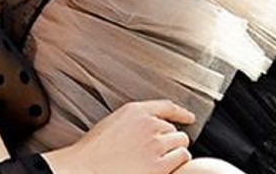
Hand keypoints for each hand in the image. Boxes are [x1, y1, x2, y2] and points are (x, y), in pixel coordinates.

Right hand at [42, 100, 194, 173]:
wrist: (86, 167)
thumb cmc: (94, 150)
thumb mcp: (114, 122)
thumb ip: (136, 121)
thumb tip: (157, 127)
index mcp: (134, 111)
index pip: (166, 107)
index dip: (180, 113)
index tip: (189, 117)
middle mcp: (147, 125)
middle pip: (175, 129)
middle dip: (170, 140)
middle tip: (158, 151)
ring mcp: (154, 145)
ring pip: (182, 144)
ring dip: (175, 152)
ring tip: (160, 160)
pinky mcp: (159, 166)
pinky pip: (182, 158)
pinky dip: (178, 163)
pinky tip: (165, 167)